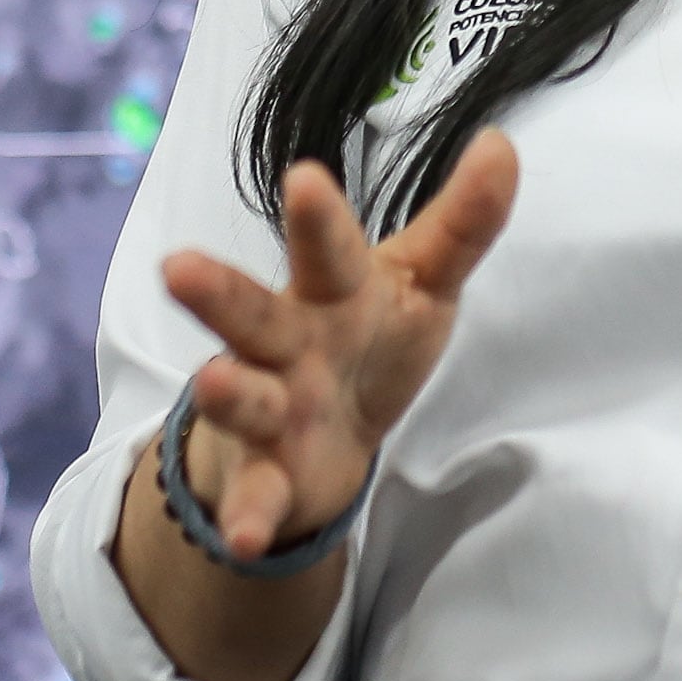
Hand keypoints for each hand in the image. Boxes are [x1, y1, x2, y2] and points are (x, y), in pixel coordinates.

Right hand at [155, 129, 516, 558]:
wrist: (323, 437)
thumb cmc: (369, 337)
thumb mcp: (421, 281)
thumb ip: (462, 223)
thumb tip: (503, 144)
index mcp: (330, 289)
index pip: (326, 248)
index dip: (317, 216)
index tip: (306, 176)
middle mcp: (286, 343)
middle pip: (251, 313)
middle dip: (218, 292)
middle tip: (177, 267)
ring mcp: (268, 409)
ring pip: (242, 397)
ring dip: (227, 392)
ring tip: (215, 381)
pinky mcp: (268, 475)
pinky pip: (256, 495)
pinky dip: (248, 515)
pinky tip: (247, 536)